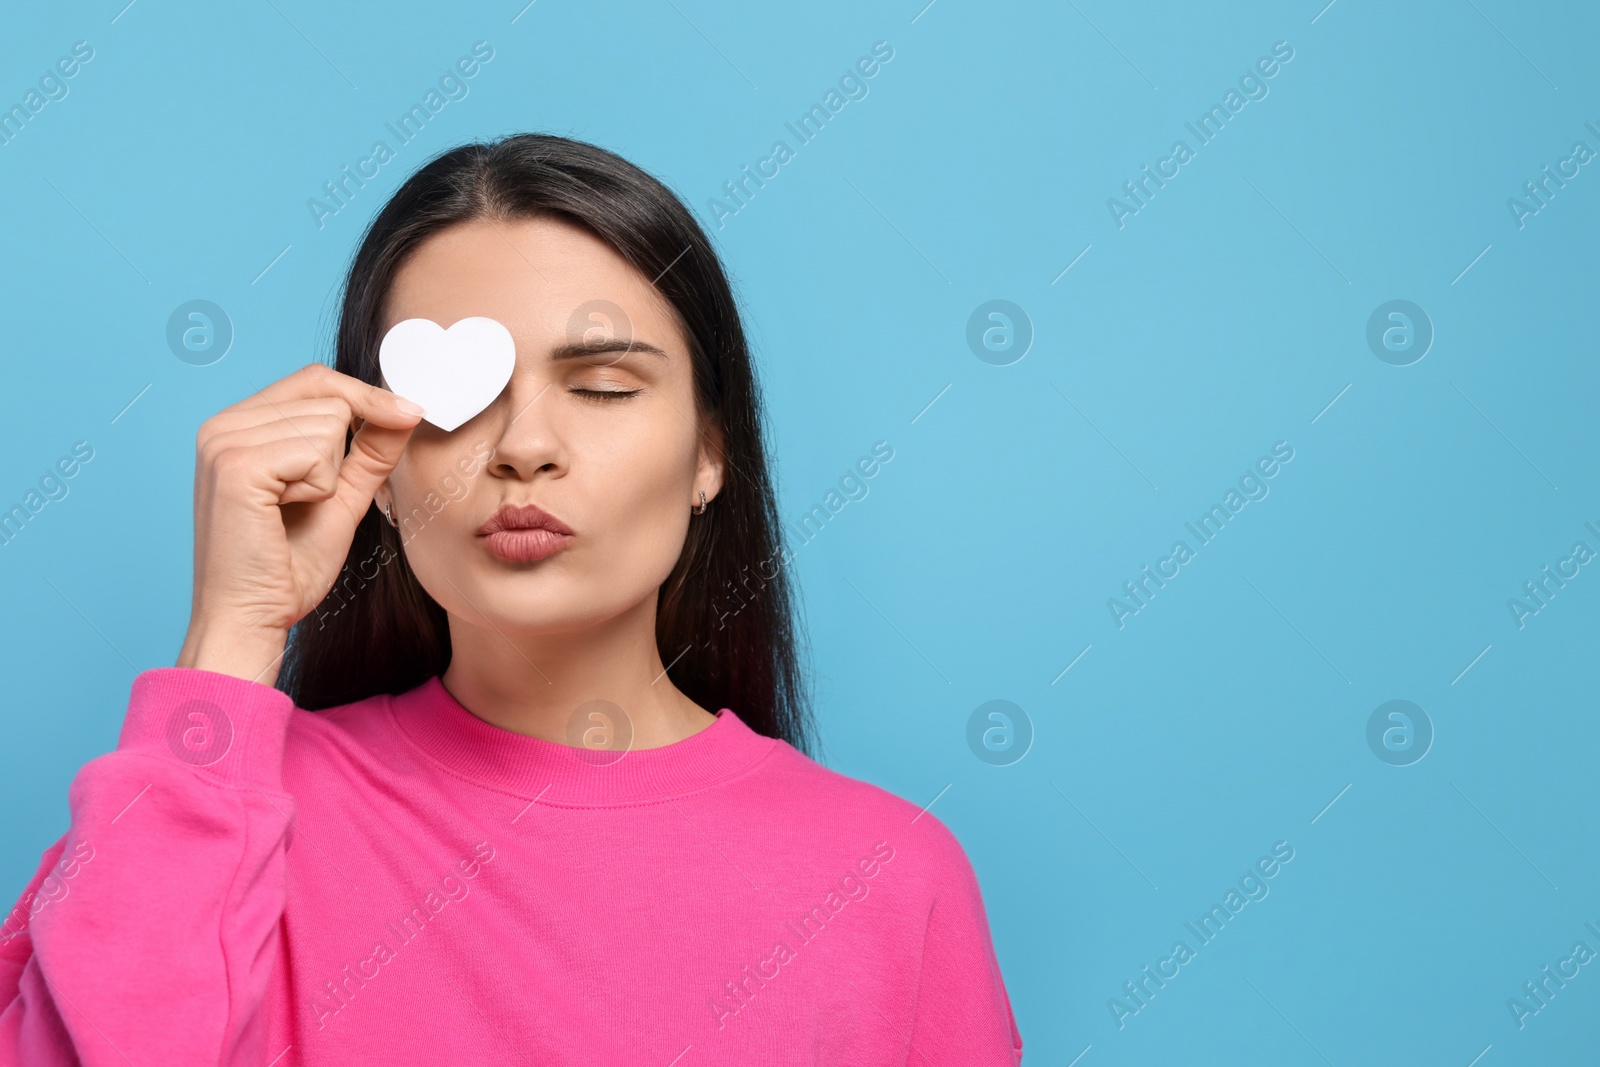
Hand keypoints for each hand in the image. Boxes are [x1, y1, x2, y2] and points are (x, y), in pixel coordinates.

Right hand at [176, 363, 424, 684]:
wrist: (252, 617)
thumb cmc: (288, 566)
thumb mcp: (341, 496)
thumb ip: (370, 451)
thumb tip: (406, 409)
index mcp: (239, 425)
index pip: (316, 380)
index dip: (368, 395)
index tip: (413, 412)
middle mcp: (223, 424)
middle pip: (329, 396)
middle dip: (343, 451)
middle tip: (309, 501)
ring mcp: (224, 441)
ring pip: (329, 423)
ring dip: (329, 476)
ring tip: (290, 511)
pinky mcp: (236, 465)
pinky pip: (316, 452)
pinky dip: (319, 488)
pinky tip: (284, 515)